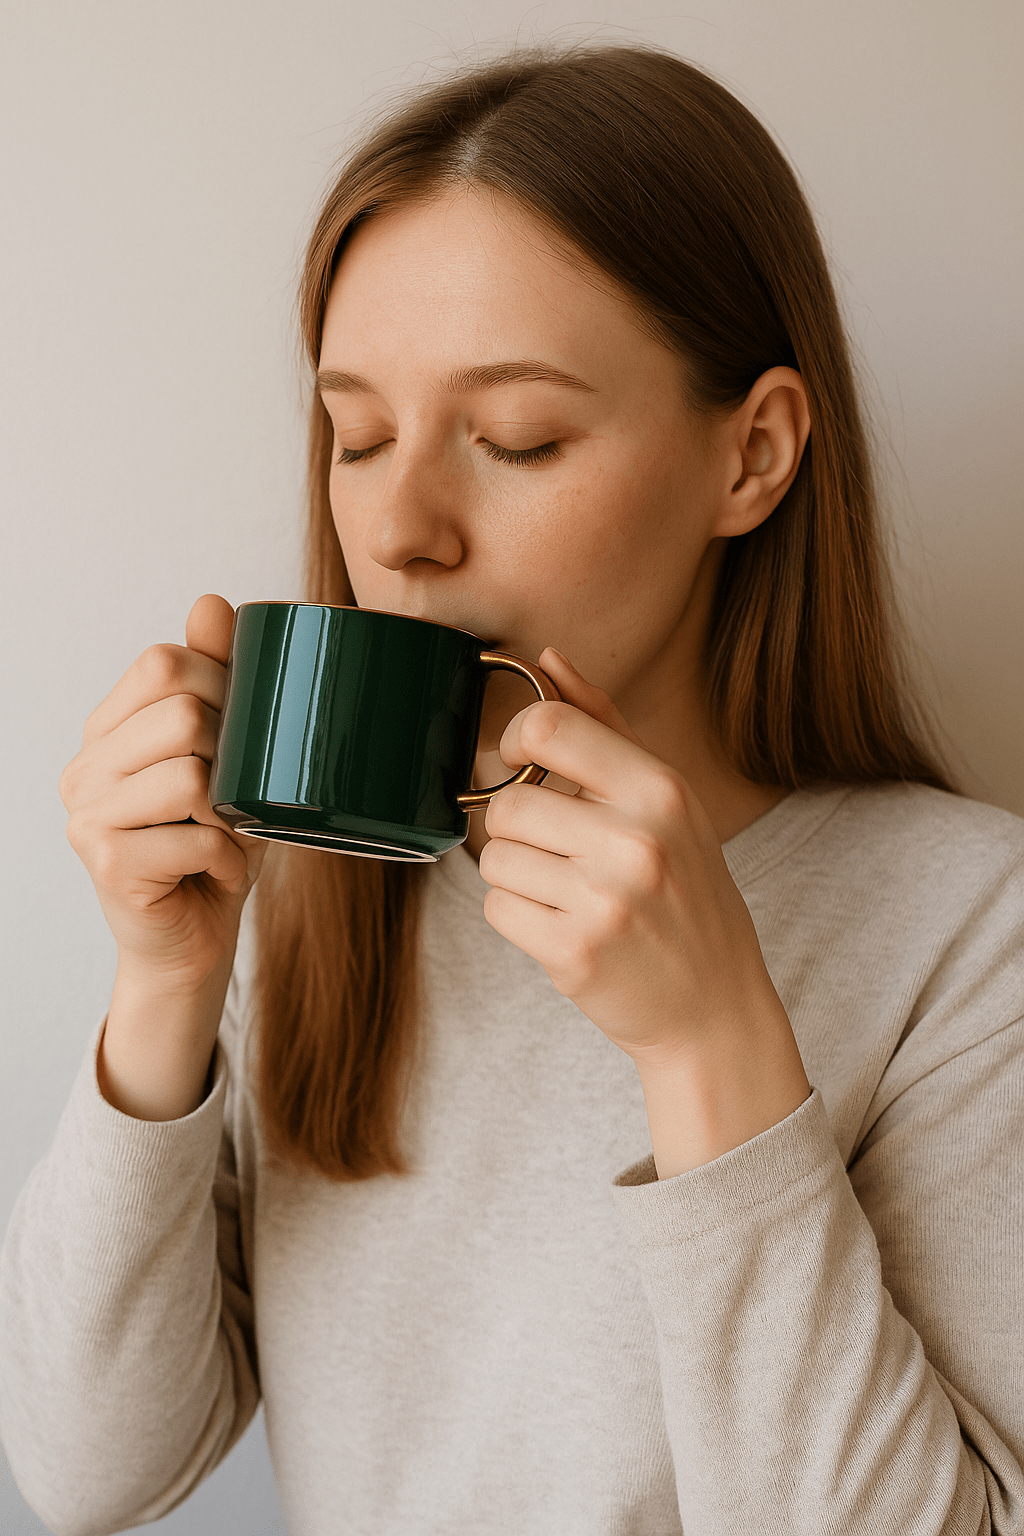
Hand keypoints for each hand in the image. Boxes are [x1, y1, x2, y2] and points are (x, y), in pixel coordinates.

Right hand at [59, 594, 265, 993]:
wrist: (193, 941)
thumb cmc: (213, 845)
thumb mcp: (229, 757)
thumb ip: (217, 681)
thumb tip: (212, 602)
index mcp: (106, 730)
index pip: (162, 662)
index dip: (223, 686)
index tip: (245, 734)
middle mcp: (83, 767)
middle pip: (183, 714)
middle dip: (236, 756)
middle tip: (237, 799)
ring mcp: (86, 816)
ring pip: (191, 775)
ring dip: (233, 814)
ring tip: (224, 836)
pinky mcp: (106, 863)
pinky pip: (198, 837)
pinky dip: (228, 858)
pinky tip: (214, 871)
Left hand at [478, 647, 791, 1069]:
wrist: (713, 1004)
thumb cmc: (684, 891)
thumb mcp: (667, 801)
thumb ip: (605, 727)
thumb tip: (548, 657)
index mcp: (660, 789)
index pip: (549, 728)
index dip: (515, 741)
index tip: (523, 765)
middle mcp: (636, 840)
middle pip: (507, 804)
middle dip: (517, 829)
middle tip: (556, 852)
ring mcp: (606, 900)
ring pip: (495, 860)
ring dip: (516, 877)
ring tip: (567, 893)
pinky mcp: (575, 953)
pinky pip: (497, 910)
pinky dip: (518, 919)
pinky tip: (563, 926)